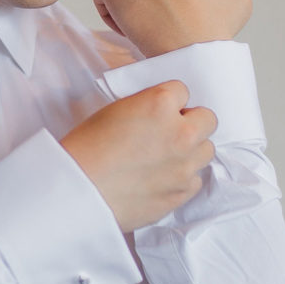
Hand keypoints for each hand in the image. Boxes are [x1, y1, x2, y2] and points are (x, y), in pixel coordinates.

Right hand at [61, 82, 218, 231]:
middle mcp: (180, 132)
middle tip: (168, 133)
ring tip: (164, 158)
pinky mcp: (182, 192)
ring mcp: (185, 165)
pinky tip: (160, 178)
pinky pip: (196, 179)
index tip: (158, 111)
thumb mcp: (114, 110)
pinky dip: (183, 177)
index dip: (169, 101)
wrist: (76, 192)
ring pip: (207, 150)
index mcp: (160, 104)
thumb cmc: (85, 148)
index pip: (183, 90)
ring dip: (191, 150)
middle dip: (190, 123)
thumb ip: (147, 107)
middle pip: (208, 119)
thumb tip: (162, 114)